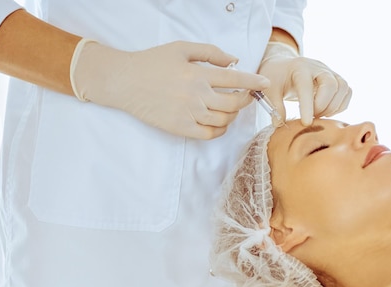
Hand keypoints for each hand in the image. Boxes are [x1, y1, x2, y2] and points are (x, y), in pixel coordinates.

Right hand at [70, 40, 269, 138]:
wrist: (125, 82)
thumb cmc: (152, 62)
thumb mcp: (181, 49)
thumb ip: (210, 53)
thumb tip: (234, 60)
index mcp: (198, 74)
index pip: (235, 79)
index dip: (253, 82)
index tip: (265, 83)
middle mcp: (196, 95)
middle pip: (233, 103)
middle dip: (245, 100)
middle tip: (245, 96)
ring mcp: (189, 114)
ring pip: (223, 120)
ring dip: (233, 115)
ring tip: (230, 108)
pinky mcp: (181, 128)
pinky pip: (209, 134)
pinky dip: (220, 129)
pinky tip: (219, 122)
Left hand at [258, 42, 351, 125]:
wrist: (284, 67)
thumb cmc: (276, 78)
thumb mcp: (270, 90)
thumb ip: (275, 106)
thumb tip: (279, 123)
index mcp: (300, 68)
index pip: (306, 86)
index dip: (307, 106)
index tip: (306, 123)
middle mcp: (318, 67)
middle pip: (331, 85)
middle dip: (323, 106)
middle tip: (312, 117)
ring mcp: (330, 72)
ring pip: (342, 88)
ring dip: (333, 107)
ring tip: (318, 115)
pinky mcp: (337, 79)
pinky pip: (347, 93)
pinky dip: (340, 106)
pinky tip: (326, 112)